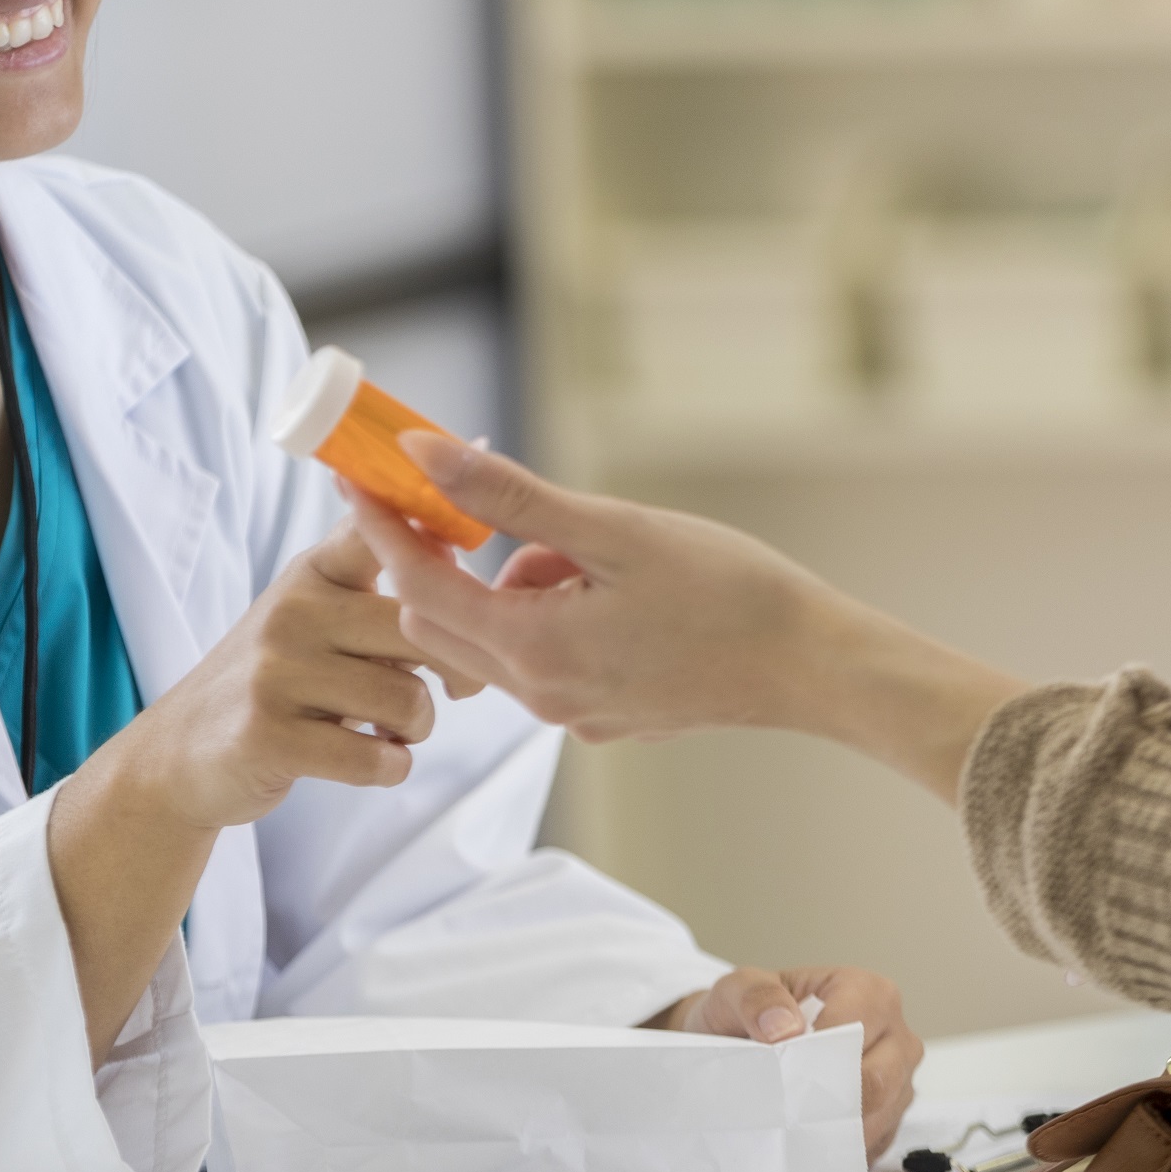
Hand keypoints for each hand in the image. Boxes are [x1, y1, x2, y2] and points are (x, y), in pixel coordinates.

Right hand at [87, 525, 445, 829]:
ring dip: (417, 727)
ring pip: (406, 698)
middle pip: (418, 628)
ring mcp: (276, 672)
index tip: (466, 564)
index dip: (434, 539)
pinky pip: (375, 757)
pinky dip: (390, 766)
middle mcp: (293, 610)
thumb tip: (459, 553)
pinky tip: (374, 757)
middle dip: (455, 670)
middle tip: (453, 690)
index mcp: (313, 572)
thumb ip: (376, 582)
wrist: (184, 750)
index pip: (380, 527)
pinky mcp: (268, 734)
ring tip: (394, 729)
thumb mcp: (314, 611)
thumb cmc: (281, 679)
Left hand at [341, 437, 856, 741]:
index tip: (357, 475)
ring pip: (497, 637)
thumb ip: (509, 497)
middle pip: (444, 622)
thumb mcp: (612, 529)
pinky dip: (546, 611)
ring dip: (508, 583)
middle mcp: (542, 697)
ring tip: (579, 541)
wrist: (813, 664)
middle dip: (438, 556)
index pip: (420, 589)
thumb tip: (423, 456)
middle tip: (453, 490)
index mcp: (535, 651)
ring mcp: (573, 715)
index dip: (381, 528)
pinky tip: (605, 581)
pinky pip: (543, 657)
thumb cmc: (727, 589)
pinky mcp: (604, 716)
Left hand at [652, 964, 924, 1162]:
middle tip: (787, 1113)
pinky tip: (809, 1142)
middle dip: (829, 1101)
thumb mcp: (739, 990)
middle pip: (878, 1080)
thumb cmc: (751, 1013)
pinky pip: (875, 1143)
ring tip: (793, 1131)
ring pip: (880, 1118)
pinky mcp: (890, 1116)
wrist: (742, 1041)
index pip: (856, 1031)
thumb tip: (783, 1028)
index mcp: (867, 991)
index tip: (784, 1077)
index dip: (819, 1058)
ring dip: (834, 1130)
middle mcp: (894, 1034)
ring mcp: (898, 1079)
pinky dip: (840, 1148)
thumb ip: (757, 998)